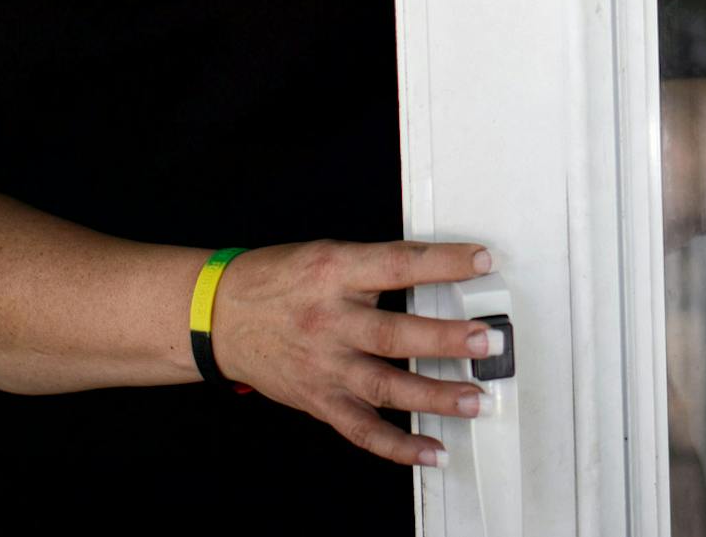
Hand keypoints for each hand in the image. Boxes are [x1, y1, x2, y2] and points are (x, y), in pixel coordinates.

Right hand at [208, 240, 500, 465]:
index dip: (443, 263)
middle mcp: (332, 321)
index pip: (398, 265)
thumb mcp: (327, 254)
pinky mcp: (319, 400)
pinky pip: (362, 430)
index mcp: (336, 273)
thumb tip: (437, 273)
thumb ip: (375, 267)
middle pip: (395, 335)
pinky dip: (398, 446)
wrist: (219, 316)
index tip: (483, 262)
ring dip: (434, 396)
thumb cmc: (279, 280)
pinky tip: (432, 450)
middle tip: (486, 342)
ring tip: (474, 399)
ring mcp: (325, 366)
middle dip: (445, 340)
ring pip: (385, 387)